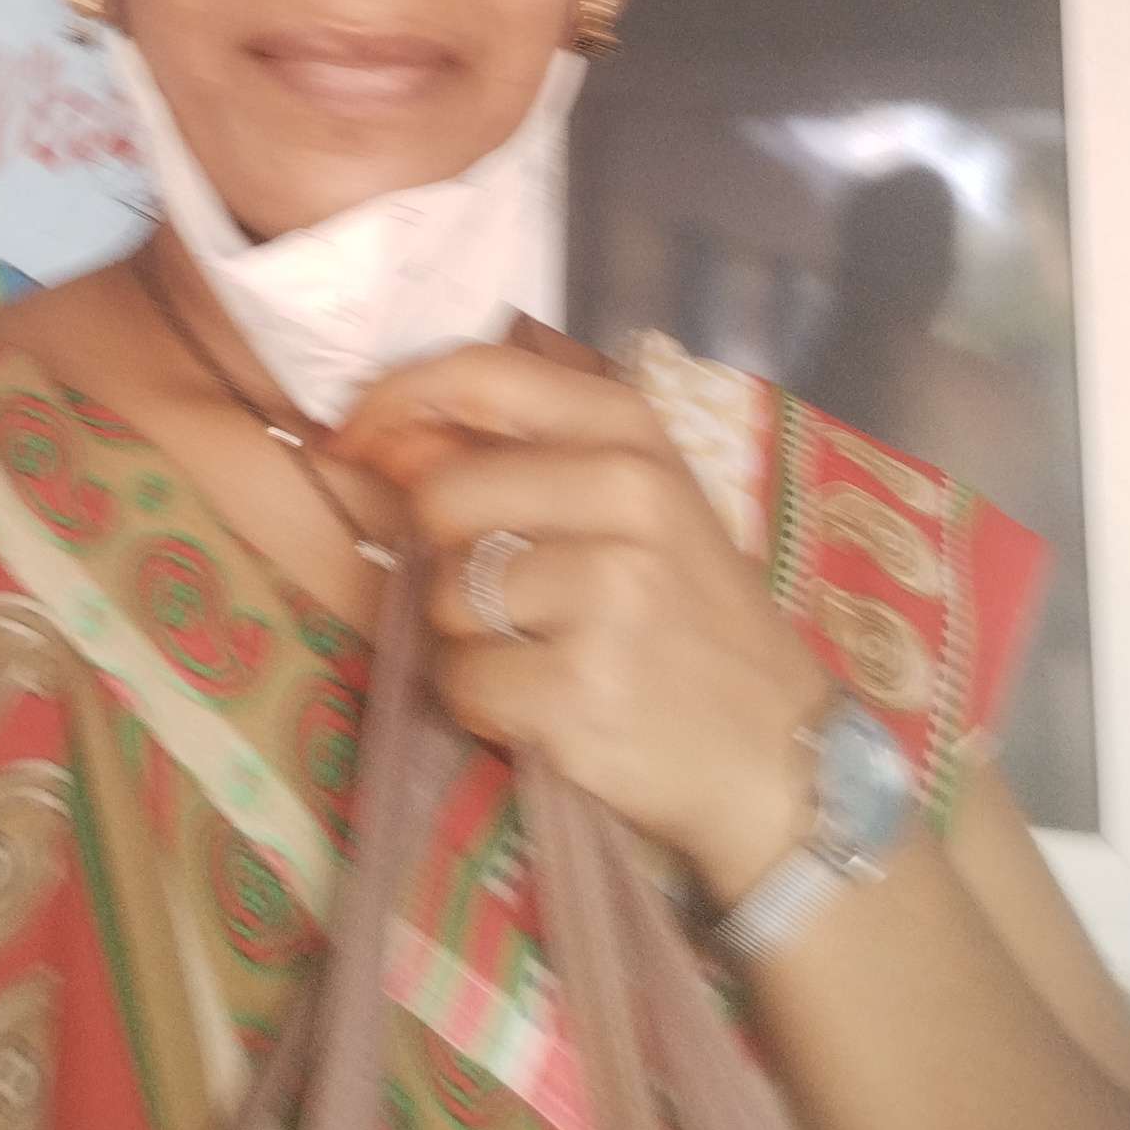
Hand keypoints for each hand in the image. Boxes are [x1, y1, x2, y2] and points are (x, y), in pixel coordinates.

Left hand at [331, 340, 833, 902]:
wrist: (777, 753)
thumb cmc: (688, 614)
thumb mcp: (635, 506)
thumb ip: (520, 457)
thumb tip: (381, 432)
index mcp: (635, 434)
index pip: (480, 376)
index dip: (394, 401)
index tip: (353, 439)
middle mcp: (627, 496)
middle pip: (440, 498)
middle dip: (442, 553)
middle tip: (505, 594)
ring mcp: (607, 594)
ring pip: (443, 597)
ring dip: (468, 637)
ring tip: (544, 652)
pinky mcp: (580, 687)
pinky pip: (460, 682)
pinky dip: (482, 704)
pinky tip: (546, 703)